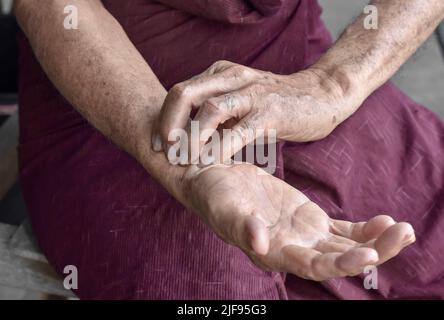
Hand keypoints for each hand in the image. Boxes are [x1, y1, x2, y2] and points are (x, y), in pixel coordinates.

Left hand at [152, 60, 357, 163]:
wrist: (322, 95)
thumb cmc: (277, 102)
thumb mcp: (241, 99)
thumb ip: (218, 110)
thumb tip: (191, 134)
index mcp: (221, 74)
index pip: (181, 92)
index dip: (164, 117)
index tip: (158, 143)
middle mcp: (233, 78)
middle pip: (185, 94)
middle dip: (168, 123)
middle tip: (164, 150)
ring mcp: (252, 94)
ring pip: (209, 110)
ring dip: (191, 137)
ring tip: (183, 159)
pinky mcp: (270, 112)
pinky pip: (239, 130)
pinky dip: (221, 148)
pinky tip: (212, 163)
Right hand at [182, 163, 414, 280]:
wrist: (216, 180)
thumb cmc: (214, 195)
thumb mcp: (224, 208)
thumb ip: (242, 226)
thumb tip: (260, 244)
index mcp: (275, 253)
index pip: (314, 266)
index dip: (341, 264)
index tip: (368, 254)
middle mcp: (294, 250)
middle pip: (340, 260)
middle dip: (374, 252)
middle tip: (403, 234)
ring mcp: (305, 236)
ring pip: (347, 246)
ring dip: (378, 242)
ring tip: (406, 229)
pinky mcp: (310, 219)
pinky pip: (343, 230)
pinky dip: (365, 229)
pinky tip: (385, 220)